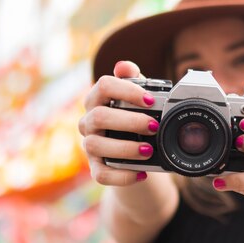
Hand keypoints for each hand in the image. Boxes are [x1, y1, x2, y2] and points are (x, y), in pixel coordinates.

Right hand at [78, 61, 157, 185]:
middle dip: (129, 121)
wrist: (135, 150)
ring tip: (149, 150)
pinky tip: (141, 173)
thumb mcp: (137, 97)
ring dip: (125, 148)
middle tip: (154, 126)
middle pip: (99, 116)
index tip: (151, 100)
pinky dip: (121, 176)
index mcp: (98, 99)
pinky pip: (101, 174)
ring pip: (96, 145)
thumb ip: (133, 80)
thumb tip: (124, 66)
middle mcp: (89, 121)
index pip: (105, 85)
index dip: (128, 91)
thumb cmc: (134, 117)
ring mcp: (90, 144)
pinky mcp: (96, 166)